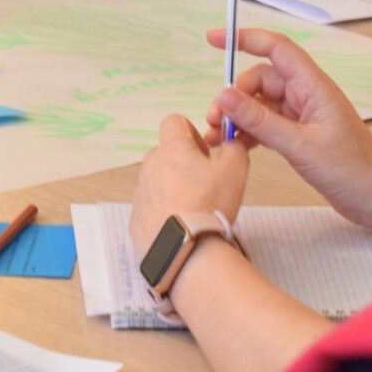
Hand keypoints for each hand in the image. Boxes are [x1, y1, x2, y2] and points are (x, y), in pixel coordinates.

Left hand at [129, 113, 248, 258]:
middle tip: (203, 184)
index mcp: (172, 149)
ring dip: (173, 187)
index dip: (191, 132)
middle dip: (183, 163)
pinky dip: (164, 210)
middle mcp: (151, 166)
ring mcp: (141, 191)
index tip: (205, 154)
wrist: (184, 248)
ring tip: (194, 208)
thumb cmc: (209, 204)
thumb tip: (232, 143)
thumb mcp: (235, 171)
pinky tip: (181, 225)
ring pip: (157, 180)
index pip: (174, 122)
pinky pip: (151, 205)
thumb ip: (235, 149)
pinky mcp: (136, 216)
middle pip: (165, 153)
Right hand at [201, 27, 371, 229]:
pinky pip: (264, 123)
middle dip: (233, 96)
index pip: (275, 48)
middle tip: (215, 121)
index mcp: (313, 86)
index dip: (243, 38)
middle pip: (259, 80)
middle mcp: (306, 94)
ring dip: (236, 117)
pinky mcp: (298, 133)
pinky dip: (246, 132)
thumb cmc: (351, 170)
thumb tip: (224, 95)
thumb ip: (260, 121)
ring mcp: (301, 114)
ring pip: (258, 103)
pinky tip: (233, 146)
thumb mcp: (300, 146)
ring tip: (217, 138)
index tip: (212, 39)